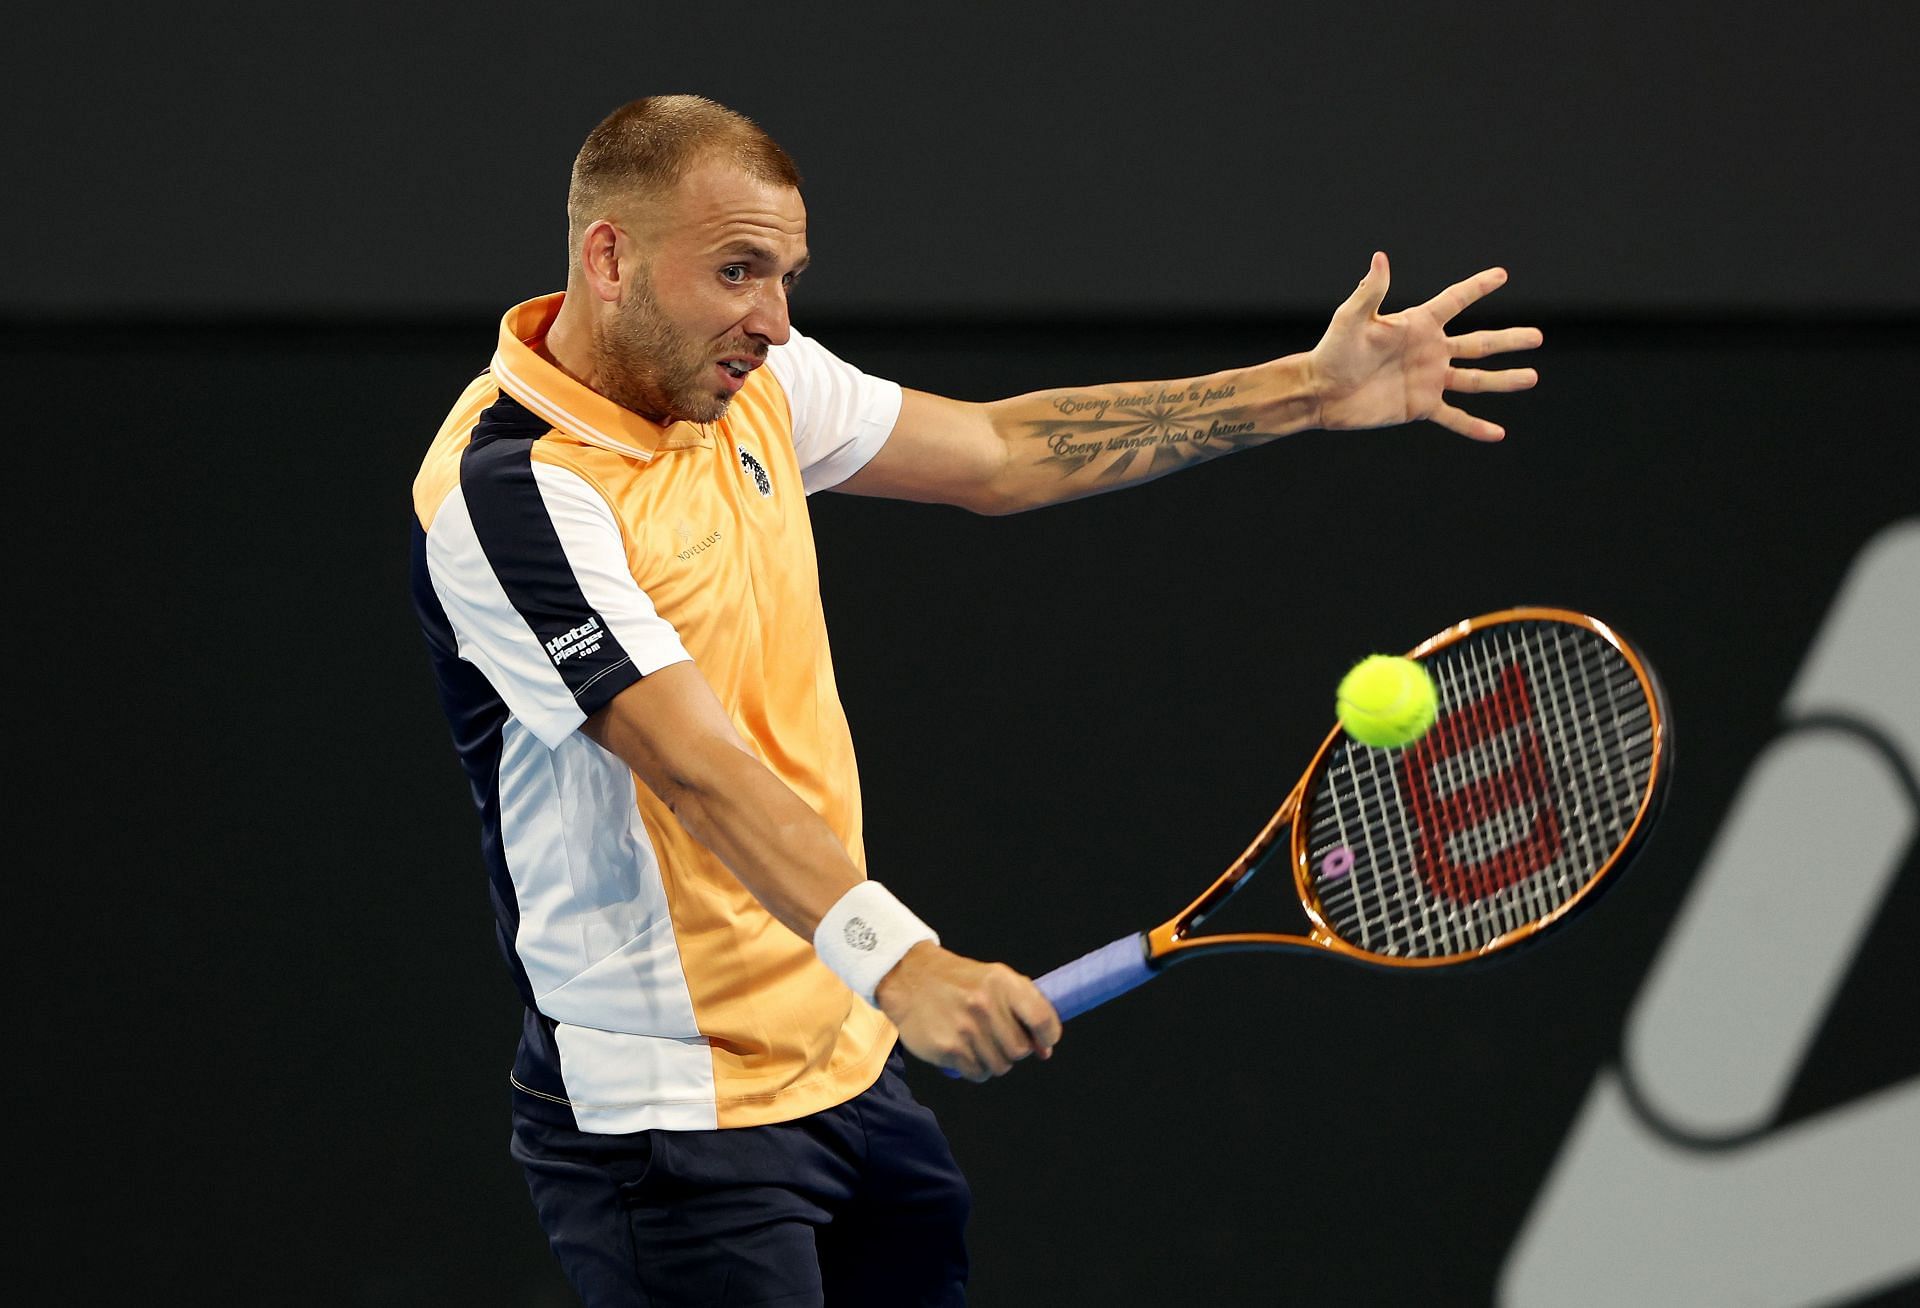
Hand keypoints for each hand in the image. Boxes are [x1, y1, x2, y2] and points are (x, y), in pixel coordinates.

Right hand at [873, 942, 1061, 1081]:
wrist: (910, 980)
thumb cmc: (959, 982)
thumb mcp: (996, 979)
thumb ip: (1027, 1007)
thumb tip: (1045, 1049)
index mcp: (1003, 983)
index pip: (1042, 1020)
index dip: (1048, 1037)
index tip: (1042, 1043)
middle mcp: (985, 1004)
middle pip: (1021, 1050)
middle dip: (1013, 1048)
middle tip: (996, 1036)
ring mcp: (966, 1028)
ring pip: (1000, 1066)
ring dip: (993, 1059)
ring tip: (976, 1040)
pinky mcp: (948, 1049)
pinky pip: (978, 1074)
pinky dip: (974, 1067)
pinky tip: (963, 1049)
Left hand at [1306, 252, 1541, 441]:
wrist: (1322, 392)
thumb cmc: (1332, 350)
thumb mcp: (1352, 319)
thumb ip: (1370, 291)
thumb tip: (1380, 258)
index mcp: (1418, 324)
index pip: (1454, 301)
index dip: (1477, 287)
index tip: (1501, 274)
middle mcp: (1430, 350)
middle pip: (1478, 344)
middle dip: (1509, 340)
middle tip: (1538, 336)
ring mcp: (1428, 379)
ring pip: (1476, 380)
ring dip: (1504, 380)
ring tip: (1531, 377)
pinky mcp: (1420, 406)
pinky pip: (1454, 417)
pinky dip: (1475, 427)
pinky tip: (1497, 434)